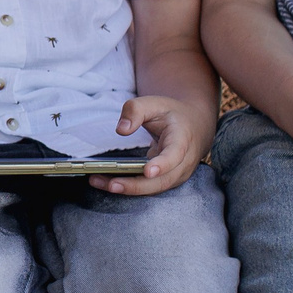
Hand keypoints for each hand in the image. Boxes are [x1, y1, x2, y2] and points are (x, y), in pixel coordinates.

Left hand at [94, 95, 210, 194]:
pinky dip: (128, 187)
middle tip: (111, 184)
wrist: (194, 126)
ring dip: (126, 188)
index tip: (148, 171)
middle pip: (161, 180)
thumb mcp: (155, 103)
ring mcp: (176, 175)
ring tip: (98, 181)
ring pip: (152, 188)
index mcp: (183, 140)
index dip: (162, 165)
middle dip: (135, 185)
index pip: (175, 155)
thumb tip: (121, 130)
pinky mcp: (166, 181)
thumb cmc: (172, 115)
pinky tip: (105, 182)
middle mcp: (183, 162)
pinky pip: (147, 188)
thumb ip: (136, 110)